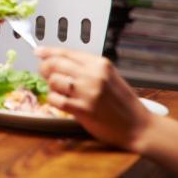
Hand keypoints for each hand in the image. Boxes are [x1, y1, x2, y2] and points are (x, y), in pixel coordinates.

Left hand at [36, 46, 153, 151]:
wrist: (138, 126)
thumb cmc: (123, 102)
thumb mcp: (109, 76)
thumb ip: (87, 68)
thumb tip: (58, 61)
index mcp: (100, 64)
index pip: (66, 52)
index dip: (48, 52)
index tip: (38, 52)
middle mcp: (93, 75)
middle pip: (56, 64)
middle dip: (45, 67)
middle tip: (43, 72)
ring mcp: (87, 92)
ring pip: (54, 81)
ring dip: (51, 85)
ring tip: (57, 90)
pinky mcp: (82, 109)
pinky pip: (56, 100)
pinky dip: (53, 99)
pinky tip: (59, 101)